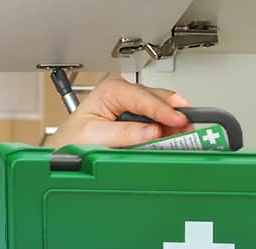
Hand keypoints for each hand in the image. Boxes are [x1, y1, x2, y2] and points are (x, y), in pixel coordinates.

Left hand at [44, 76, 193, 147]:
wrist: (64, 151)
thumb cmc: (72, 140)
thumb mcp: (95, 137)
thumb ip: (124, 134)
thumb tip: (152, 132)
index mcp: (110, 91)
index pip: (143, 98)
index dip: (163, 110)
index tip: (179, 120)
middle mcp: (124, 94)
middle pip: (158, 99)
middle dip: (175, 112)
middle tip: (191, 127)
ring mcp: (132, 106)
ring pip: (161, 108)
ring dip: (175, 121)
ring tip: (187, 133)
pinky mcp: (138, 120)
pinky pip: (158, 121)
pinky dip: (170, 129)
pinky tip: (176, 135)